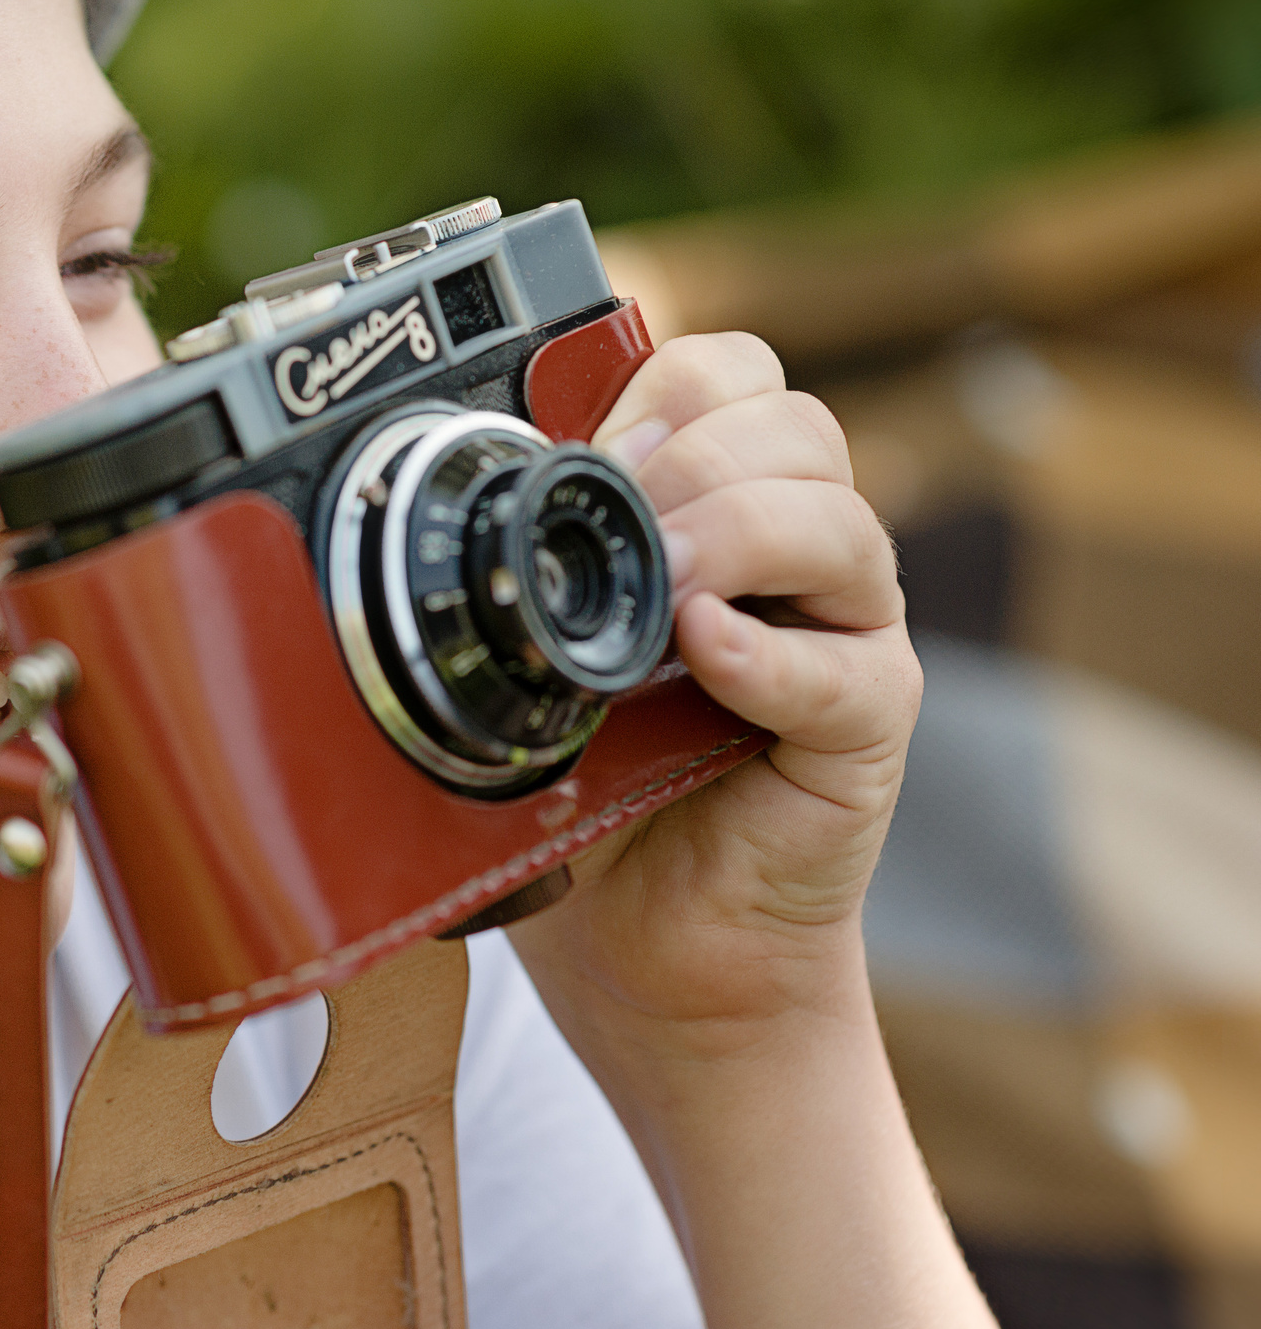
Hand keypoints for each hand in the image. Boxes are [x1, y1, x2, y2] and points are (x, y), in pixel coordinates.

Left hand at [510, 331, 921, 1046]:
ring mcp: (844, 639)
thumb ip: (518, 568)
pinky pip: (848, 671)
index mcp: (717, 509)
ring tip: (656, 588)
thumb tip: (460, 482)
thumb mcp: (525, 658)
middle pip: (797, 426)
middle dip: (695, 451)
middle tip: (618, 516)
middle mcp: (796, 557)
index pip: (733, 376)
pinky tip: (702, 652)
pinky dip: (769, 654)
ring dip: (734, 532)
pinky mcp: (866, 732)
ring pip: (839, 522)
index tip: (583, 447)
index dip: (661, 383)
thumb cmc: (584, 797)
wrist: (641, 952)